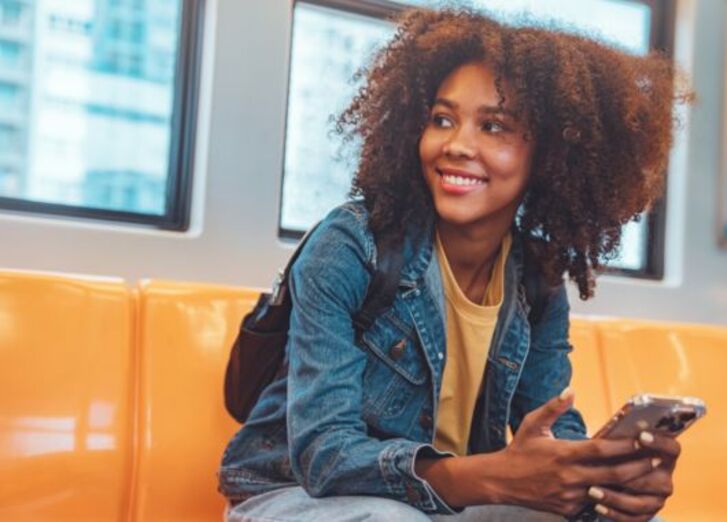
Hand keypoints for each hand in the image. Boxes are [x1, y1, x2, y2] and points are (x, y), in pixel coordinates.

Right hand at [488, 389, 656, 517]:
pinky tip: (624, 491)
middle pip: (613, 474)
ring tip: (648, 476)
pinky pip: (595, 504)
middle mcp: (569, 476)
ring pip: (609, 492)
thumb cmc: (519, 450)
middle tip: (657, 460)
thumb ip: (552, 407)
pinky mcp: (569, 509)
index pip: (601, 450)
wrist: (501, 481)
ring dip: (629, 485)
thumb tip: (570, 390)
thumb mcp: (532, 424)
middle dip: (638, 467)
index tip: (642, 439)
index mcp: (563, 453)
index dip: (625, 445)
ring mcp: (570, 496)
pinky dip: (610, 497)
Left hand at [586, 432, 679, 520]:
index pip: (672, 448)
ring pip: (639, 502)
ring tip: (591, 491)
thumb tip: (615, 425)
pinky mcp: (647, 514)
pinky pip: (632, 518)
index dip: (660, 442)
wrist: (612, 473)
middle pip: (654, 480)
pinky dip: (613, 513)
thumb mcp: (618, 443)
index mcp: (664, 455)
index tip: (641, 436)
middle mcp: (665, 478)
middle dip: (629, 476)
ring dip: (614, 498)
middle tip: (607, 471)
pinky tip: (596, 506)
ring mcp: (658, 499)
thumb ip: (620, 438)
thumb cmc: (614, 453)